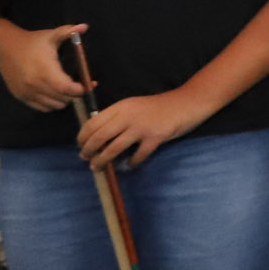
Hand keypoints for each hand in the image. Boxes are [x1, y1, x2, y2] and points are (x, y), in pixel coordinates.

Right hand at [0, 22, 94, 111]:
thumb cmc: (31, 42)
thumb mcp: (50, 35)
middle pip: (62, 98)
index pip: (65, 87)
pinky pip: (42, 107)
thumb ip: (68, 31)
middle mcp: (34, 84)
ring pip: (54, 105)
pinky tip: (54, 93)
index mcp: (44, 69)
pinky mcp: (21, 97)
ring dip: (64, 100)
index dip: (79, 89)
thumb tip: (84, 26)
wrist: (4, 49)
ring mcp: (27, 92)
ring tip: (67, 89)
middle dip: (75, 94)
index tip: (88, 84)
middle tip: (80, 85)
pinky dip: (52, 103)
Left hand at [80, 91, 208, 166]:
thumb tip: (99, 135)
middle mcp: (128, 116)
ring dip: (102, 160)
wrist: (188, 102)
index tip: (80, 146)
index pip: (93, 122)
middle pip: (99, 137)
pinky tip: (128, 166)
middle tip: (86, 159)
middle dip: (88, 151)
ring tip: (97, 167)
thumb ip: (118, 116)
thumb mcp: (135, 105)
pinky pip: (138, 155)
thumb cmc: (160, 106)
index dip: (82, 137)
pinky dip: (130, 163)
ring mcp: (142, 127)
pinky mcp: (156, 137)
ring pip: (113, 148)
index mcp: (121, 106)